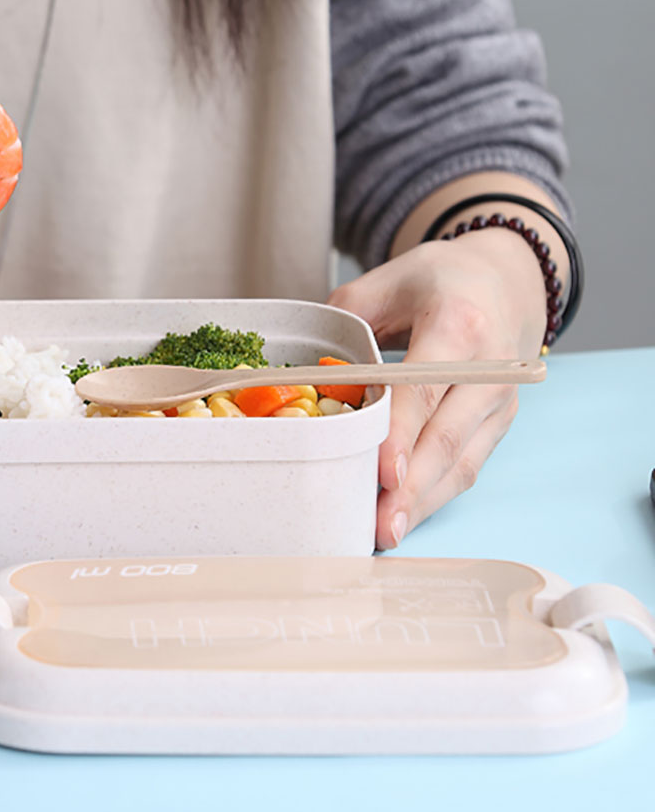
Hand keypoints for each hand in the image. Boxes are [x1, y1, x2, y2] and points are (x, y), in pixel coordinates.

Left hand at [327, 228, 547, 548]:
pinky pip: (467, 465)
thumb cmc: (436, 281)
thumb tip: (304, 369)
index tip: (384, 474)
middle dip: (411, 488)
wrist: (506, 279)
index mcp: (459, 324)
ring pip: (462, 462)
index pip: (426, 388)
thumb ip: (343, 322)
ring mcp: (500, 401)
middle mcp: (491, 368)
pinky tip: (405, 516)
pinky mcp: (498, 423)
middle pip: (447, 437)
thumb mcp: (383, 282)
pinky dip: (435, 495)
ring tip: (385, 532)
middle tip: (378, 525)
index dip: (403, 434)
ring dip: (423, 502)